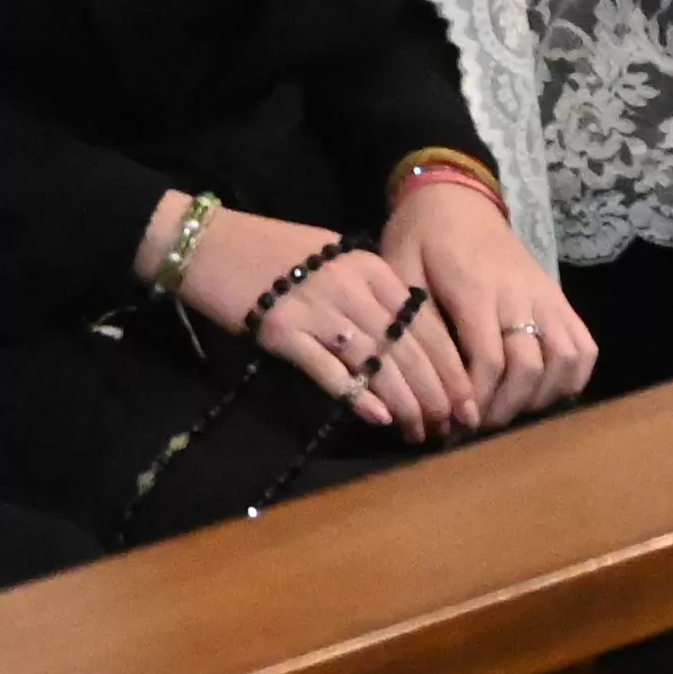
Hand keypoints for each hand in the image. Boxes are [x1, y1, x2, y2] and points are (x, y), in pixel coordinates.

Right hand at [168, 206, 467, 443]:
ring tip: (420, 431)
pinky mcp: (282, 330)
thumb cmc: (269, 250)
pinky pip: (329, 369)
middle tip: (449, 428)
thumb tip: (405, 341)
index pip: (424, 324)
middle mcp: (350, 286)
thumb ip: (370, 292)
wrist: (206, 242)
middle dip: (436, 393)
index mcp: (369, 266)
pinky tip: (379, 417)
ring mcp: (316, 308)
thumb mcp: (331, 257)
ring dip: (405, 402)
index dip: (451, 368)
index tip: (465, 401)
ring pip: (377, 363)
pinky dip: (357, 395)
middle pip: (408, 348)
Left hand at [374, 177, 594, 426]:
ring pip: (565, 358)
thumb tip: (426, 379)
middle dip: (505, 407)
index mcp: (475, 289)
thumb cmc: (420, 236)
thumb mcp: (400, 272)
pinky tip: (547, 393)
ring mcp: (545, 294)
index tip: (457, 422)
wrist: (455, 196)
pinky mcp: (558, 296)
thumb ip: (416, 322)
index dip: (476, 399)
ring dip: (541, 396)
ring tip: (511, 410)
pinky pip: (584, 343)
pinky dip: (573, 377)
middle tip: (479, 424)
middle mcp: (518, 293)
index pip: (488, 359)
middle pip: (529, 366)